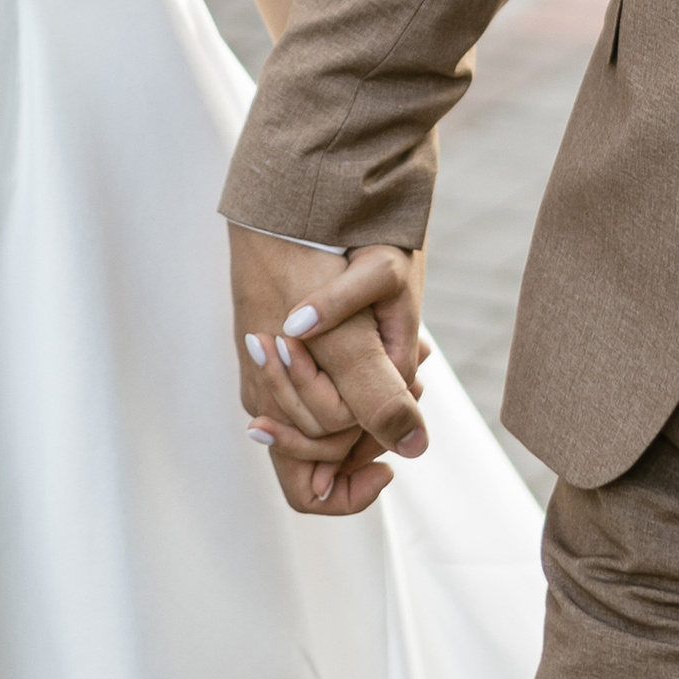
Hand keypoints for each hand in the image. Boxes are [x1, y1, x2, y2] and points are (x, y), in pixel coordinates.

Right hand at [227, 227, 429, 515]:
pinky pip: (328, 381)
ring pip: (334, 416)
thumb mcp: (358, 326)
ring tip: (410, 345)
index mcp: (275, 401)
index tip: (391, 452)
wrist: (292, 187)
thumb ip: (378, 396)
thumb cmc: (318, 249)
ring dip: (376, 391)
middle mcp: (264, 392)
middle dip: (377, 423)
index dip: (358, 480)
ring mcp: (267, 367)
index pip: (312, 491)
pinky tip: (390, 331)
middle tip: (414, 365)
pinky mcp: (278, 341)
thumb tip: (411, 450)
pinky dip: (366, 367)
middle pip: (331, 452)